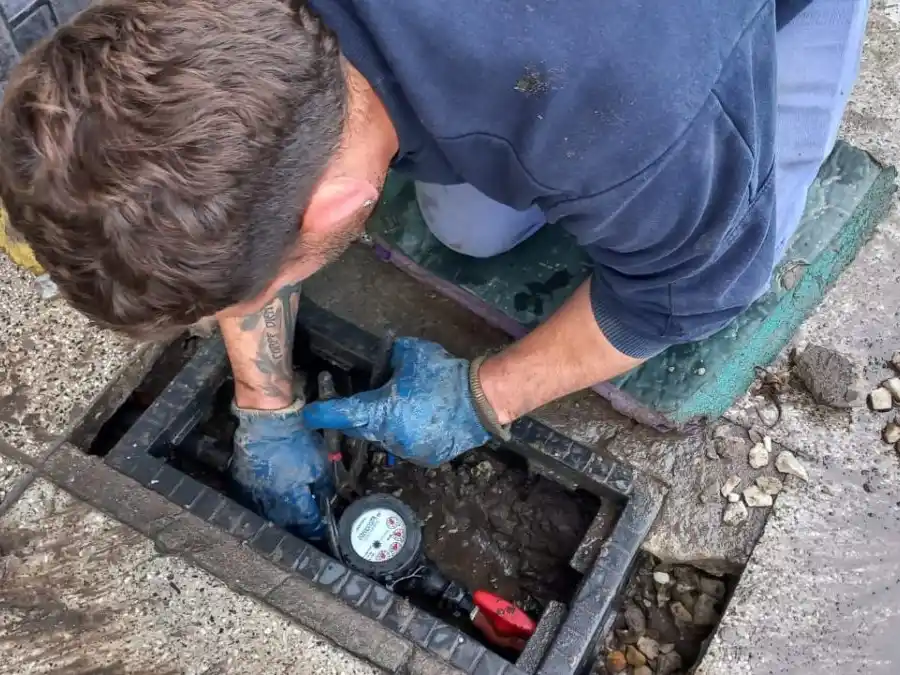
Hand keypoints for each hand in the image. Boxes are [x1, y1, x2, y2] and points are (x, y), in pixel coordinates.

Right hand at [231, 400, 330, 540]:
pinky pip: (253, 503)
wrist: (268, 423)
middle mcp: (272, 504)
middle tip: (307, 525)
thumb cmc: (296, 443)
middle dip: (299, 527)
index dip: (317, 527)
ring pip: (269, 517)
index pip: (308, 523)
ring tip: (290, 518)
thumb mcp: (319, 464)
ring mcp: (254, 495)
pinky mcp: (242, 485)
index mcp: (293, 501)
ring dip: (281, 519)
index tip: (322, 528)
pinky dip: (264, 506)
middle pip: (287, 525)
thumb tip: (324, 498)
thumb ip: (323, 486)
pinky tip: (271, 503)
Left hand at [303, 338, 490, 466]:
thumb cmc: (443, 375)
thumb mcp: (411, 353)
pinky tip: (421, 421)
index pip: (341, 414)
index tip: (309, 415)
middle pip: (361, 429)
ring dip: (387, 426)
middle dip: (358, 418)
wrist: (482, 400)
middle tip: (361, 405)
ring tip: (405, 409)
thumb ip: (390, 357)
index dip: (322, 414)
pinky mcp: (424, 459)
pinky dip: (408, 435)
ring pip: (385, 439)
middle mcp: (388, 436)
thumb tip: (383, 361)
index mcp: (380, 410)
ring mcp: (407, 452)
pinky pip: (407, 447)